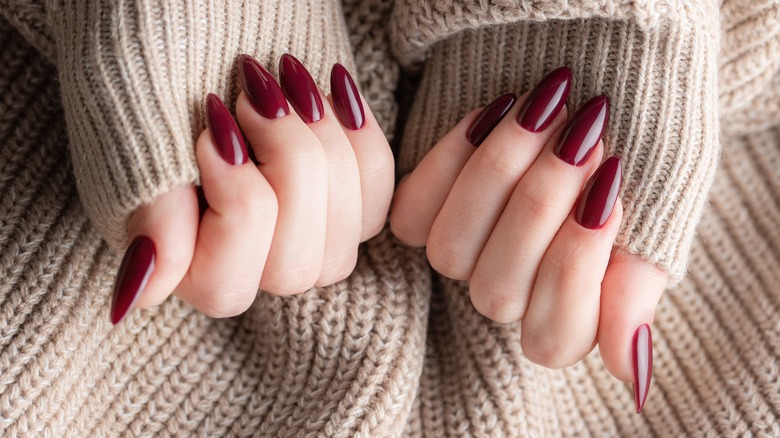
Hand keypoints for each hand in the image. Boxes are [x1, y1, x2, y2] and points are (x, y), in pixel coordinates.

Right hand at [111, 55, 392, 322]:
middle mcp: (240, 261)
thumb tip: (138, 293)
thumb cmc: (154, 63)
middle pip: (294, 267)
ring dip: (324, 146)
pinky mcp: (337, 201)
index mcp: (174, 259)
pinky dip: (359, 138)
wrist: (196, 14)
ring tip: (287, 78)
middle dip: (289, 165)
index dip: (235, 202)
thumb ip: (145, 206)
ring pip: (344, 235)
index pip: (223, 284)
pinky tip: (331, 85)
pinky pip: (376, 197)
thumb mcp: (138, 124)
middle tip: (255, 93)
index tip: (214, 123)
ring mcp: (295, 235)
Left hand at [390, 68, 665, 412]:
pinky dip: (452, 158)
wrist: (602, 76)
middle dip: (542, 206)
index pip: (555, 336)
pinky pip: (413, 212)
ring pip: (451, 254)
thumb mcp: (655, 219)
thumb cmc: (637, 155)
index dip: (578, 268)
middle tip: (583, 135)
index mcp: (567, 312)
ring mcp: (464, 255)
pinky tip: (496, 109)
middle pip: (498, 292)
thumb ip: (636, 289)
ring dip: (497, 177)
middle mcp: (508, 292)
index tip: (612, 195)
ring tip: (546, 110)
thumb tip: (633, 375)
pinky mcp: (423, 212)